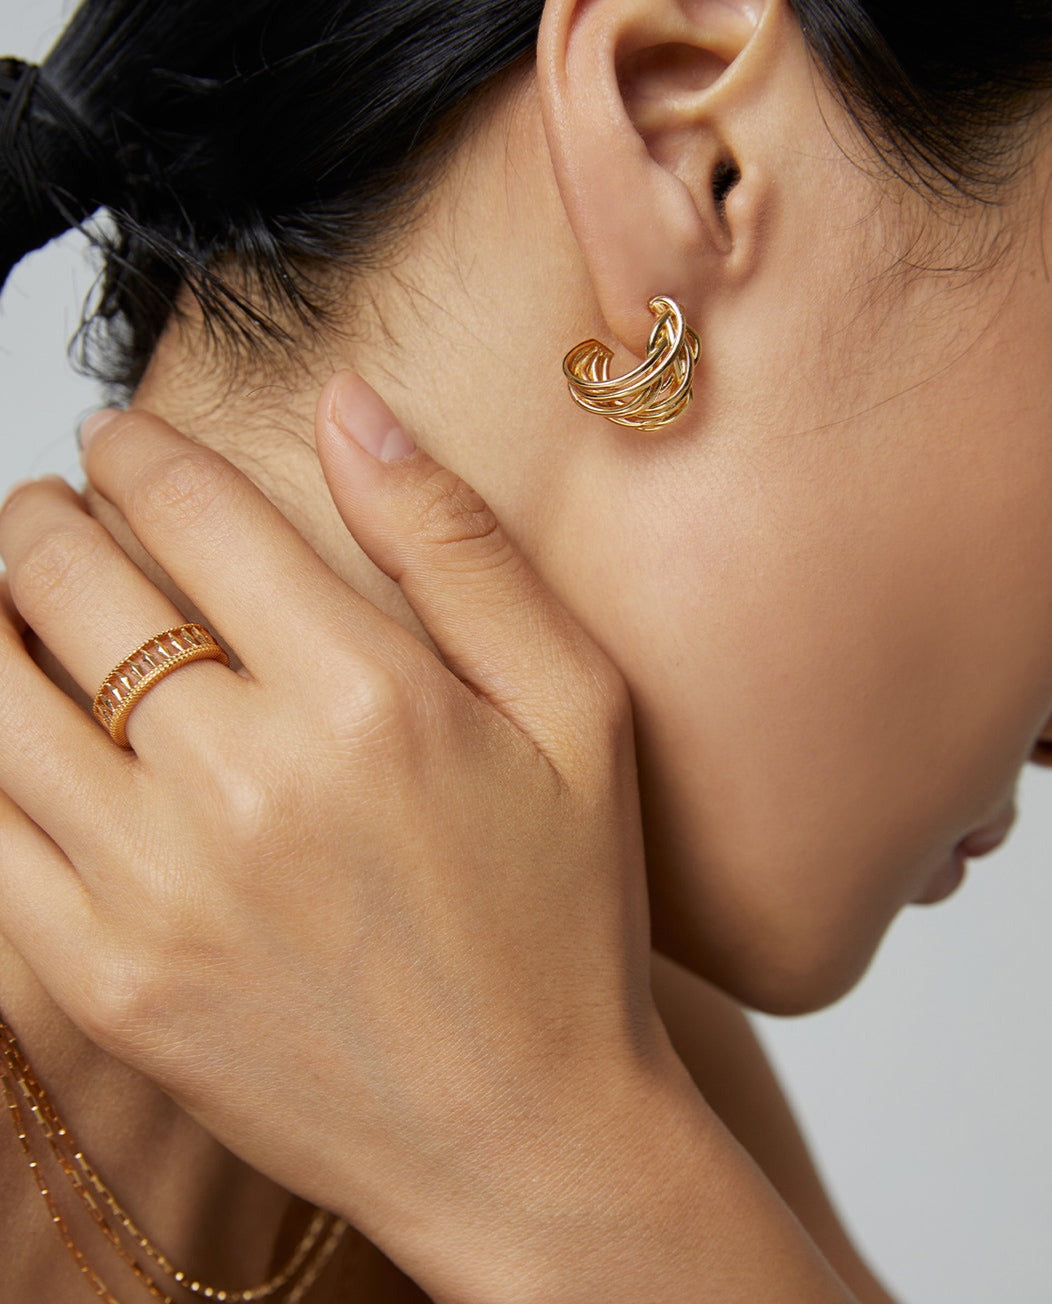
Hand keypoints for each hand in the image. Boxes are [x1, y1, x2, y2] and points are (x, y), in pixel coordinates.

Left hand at [0, 374, 670, 1298]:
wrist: (525, 1135)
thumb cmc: (566, 918)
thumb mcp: (577, 710)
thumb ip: (459, 547)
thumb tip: (352, 408)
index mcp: (369, 698)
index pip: (193, 511)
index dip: (135, 450)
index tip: (118, 438)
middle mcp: (250, 783)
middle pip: (71, 584)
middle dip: (41, 515)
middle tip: (50, 507)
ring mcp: (161, 891)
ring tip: (13, 598)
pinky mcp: (108, 983)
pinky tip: (13, 727)